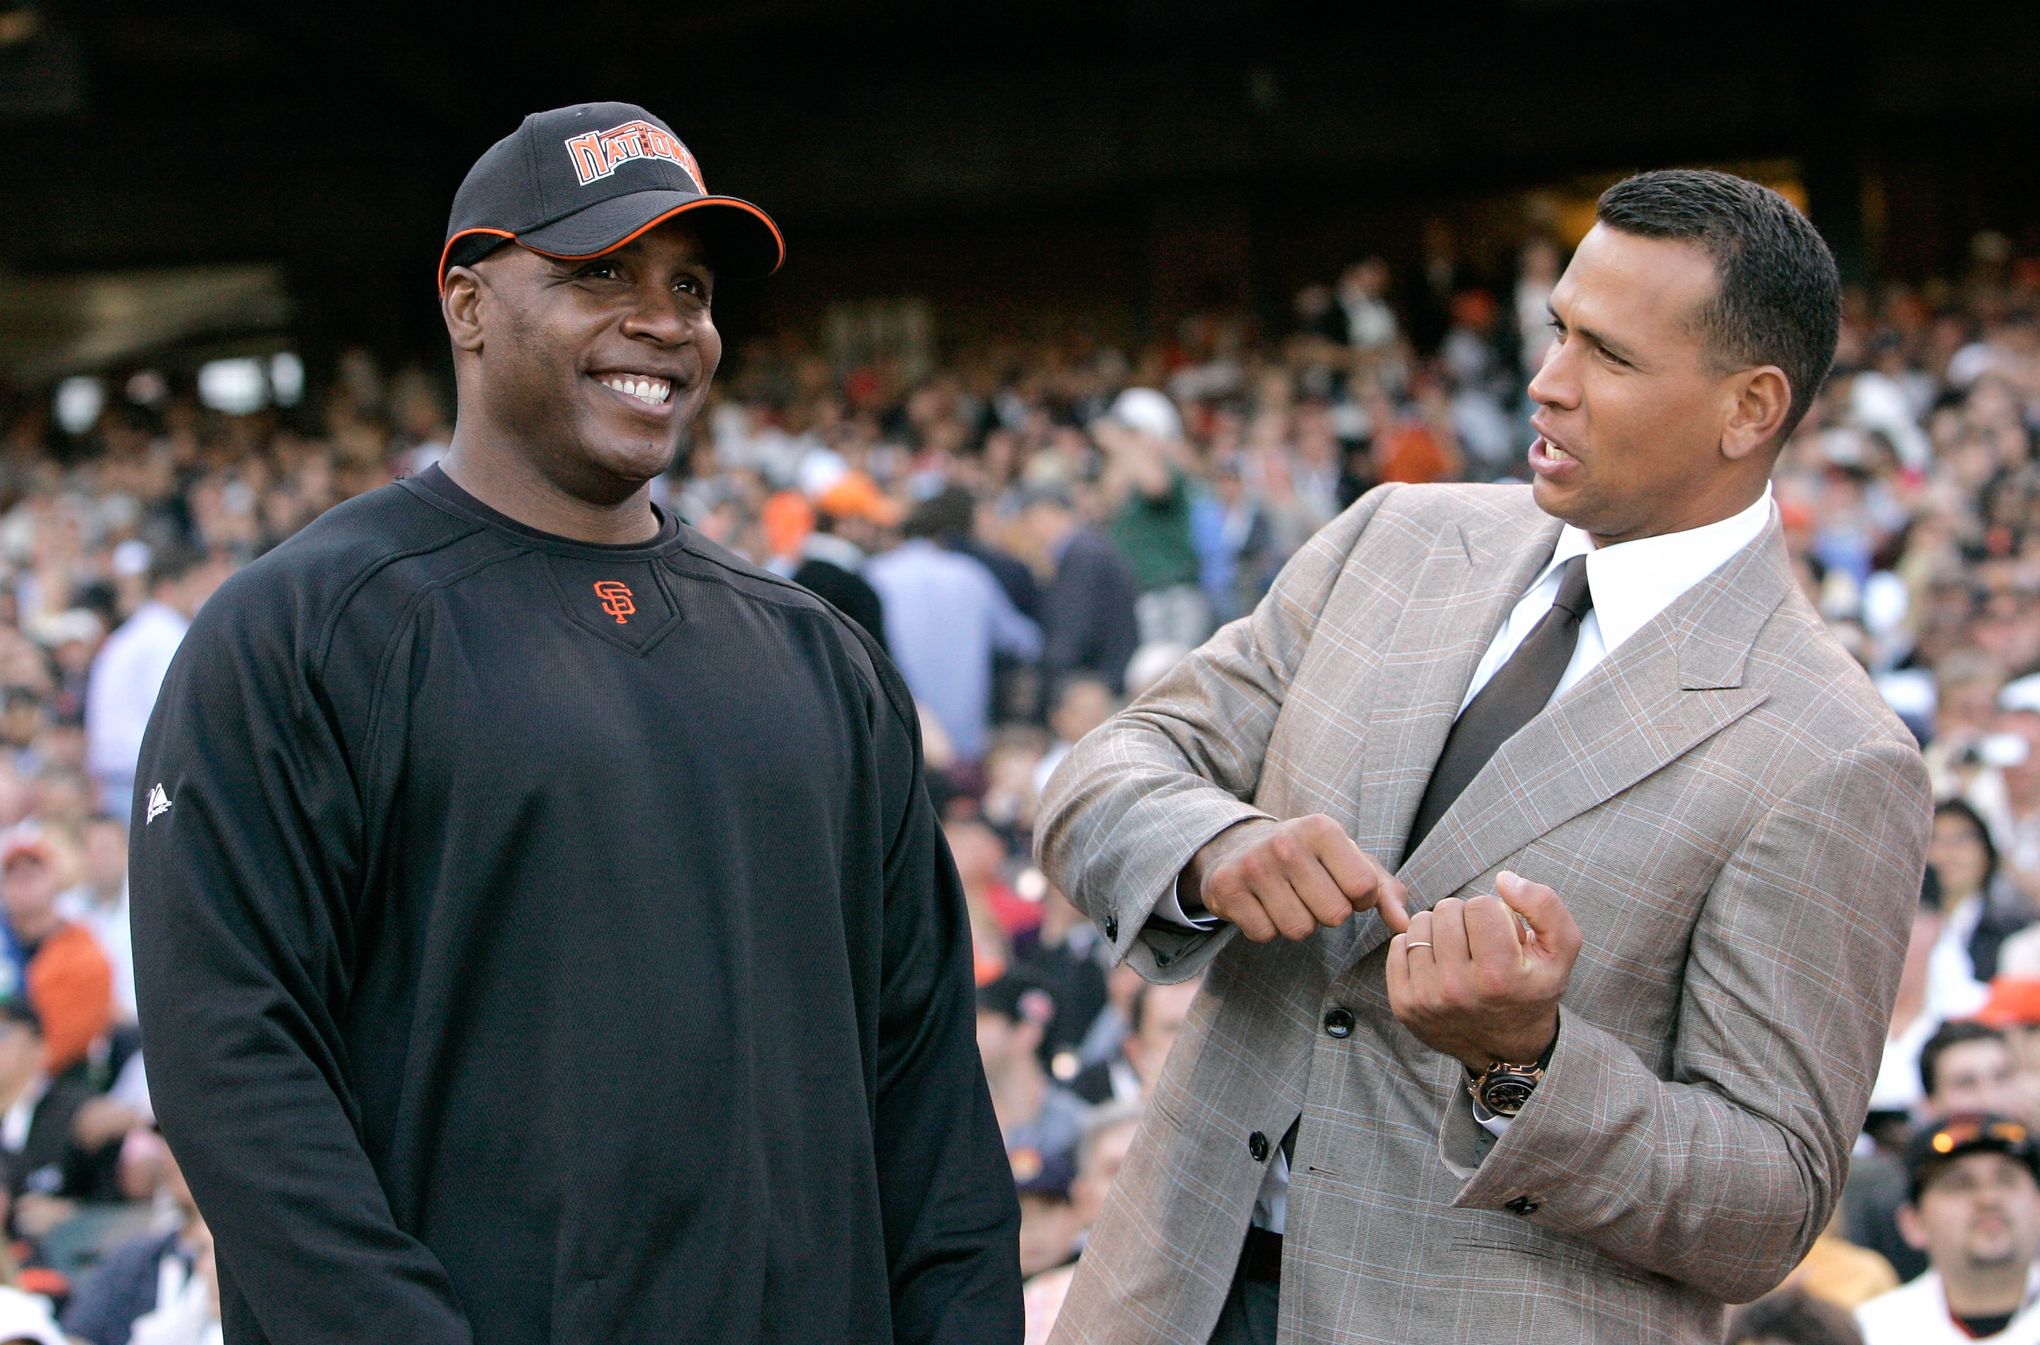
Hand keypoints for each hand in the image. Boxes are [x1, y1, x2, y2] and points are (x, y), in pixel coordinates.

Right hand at [1181, 815, 1408, 942]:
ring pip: (1299, 930)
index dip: (1358, 898)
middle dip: (1327, 913)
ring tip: (1286, 899)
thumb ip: (1384, 889)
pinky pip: (1264, 934)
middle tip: (1310, 893)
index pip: (1363, 889)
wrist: (1236, 845)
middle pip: (1333, 915)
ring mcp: (1253, 865)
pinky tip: (1261, 904)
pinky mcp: (1226, 888)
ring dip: (1298, 923)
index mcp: (1322, 829)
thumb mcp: (1347, 859)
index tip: (1341, 885)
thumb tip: (1405, 925)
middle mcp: (1286, 843)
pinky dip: (1266, 927)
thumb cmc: (1307, 856)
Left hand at [1385, 871, 1581, 1069]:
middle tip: (1482, 946)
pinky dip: (1419, 946)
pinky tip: (1440, 965)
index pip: (1481, 905)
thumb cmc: (1533, 990)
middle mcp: (1458, 989)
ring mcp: (1426, 998)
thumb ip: (1544, 906)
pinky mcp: (1403, 1003)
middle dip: (1467, 919)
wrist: (1506, 1049)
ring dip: (1441, 930)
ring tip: (1461, 954)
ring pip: (1420, 923)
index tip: (1505, 938)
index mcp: (1498, 976)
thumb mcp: (1560, 951)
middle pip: (1447, 909)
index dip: (1496, 914)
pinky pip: (1398, 943)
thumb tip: (1503, 879)